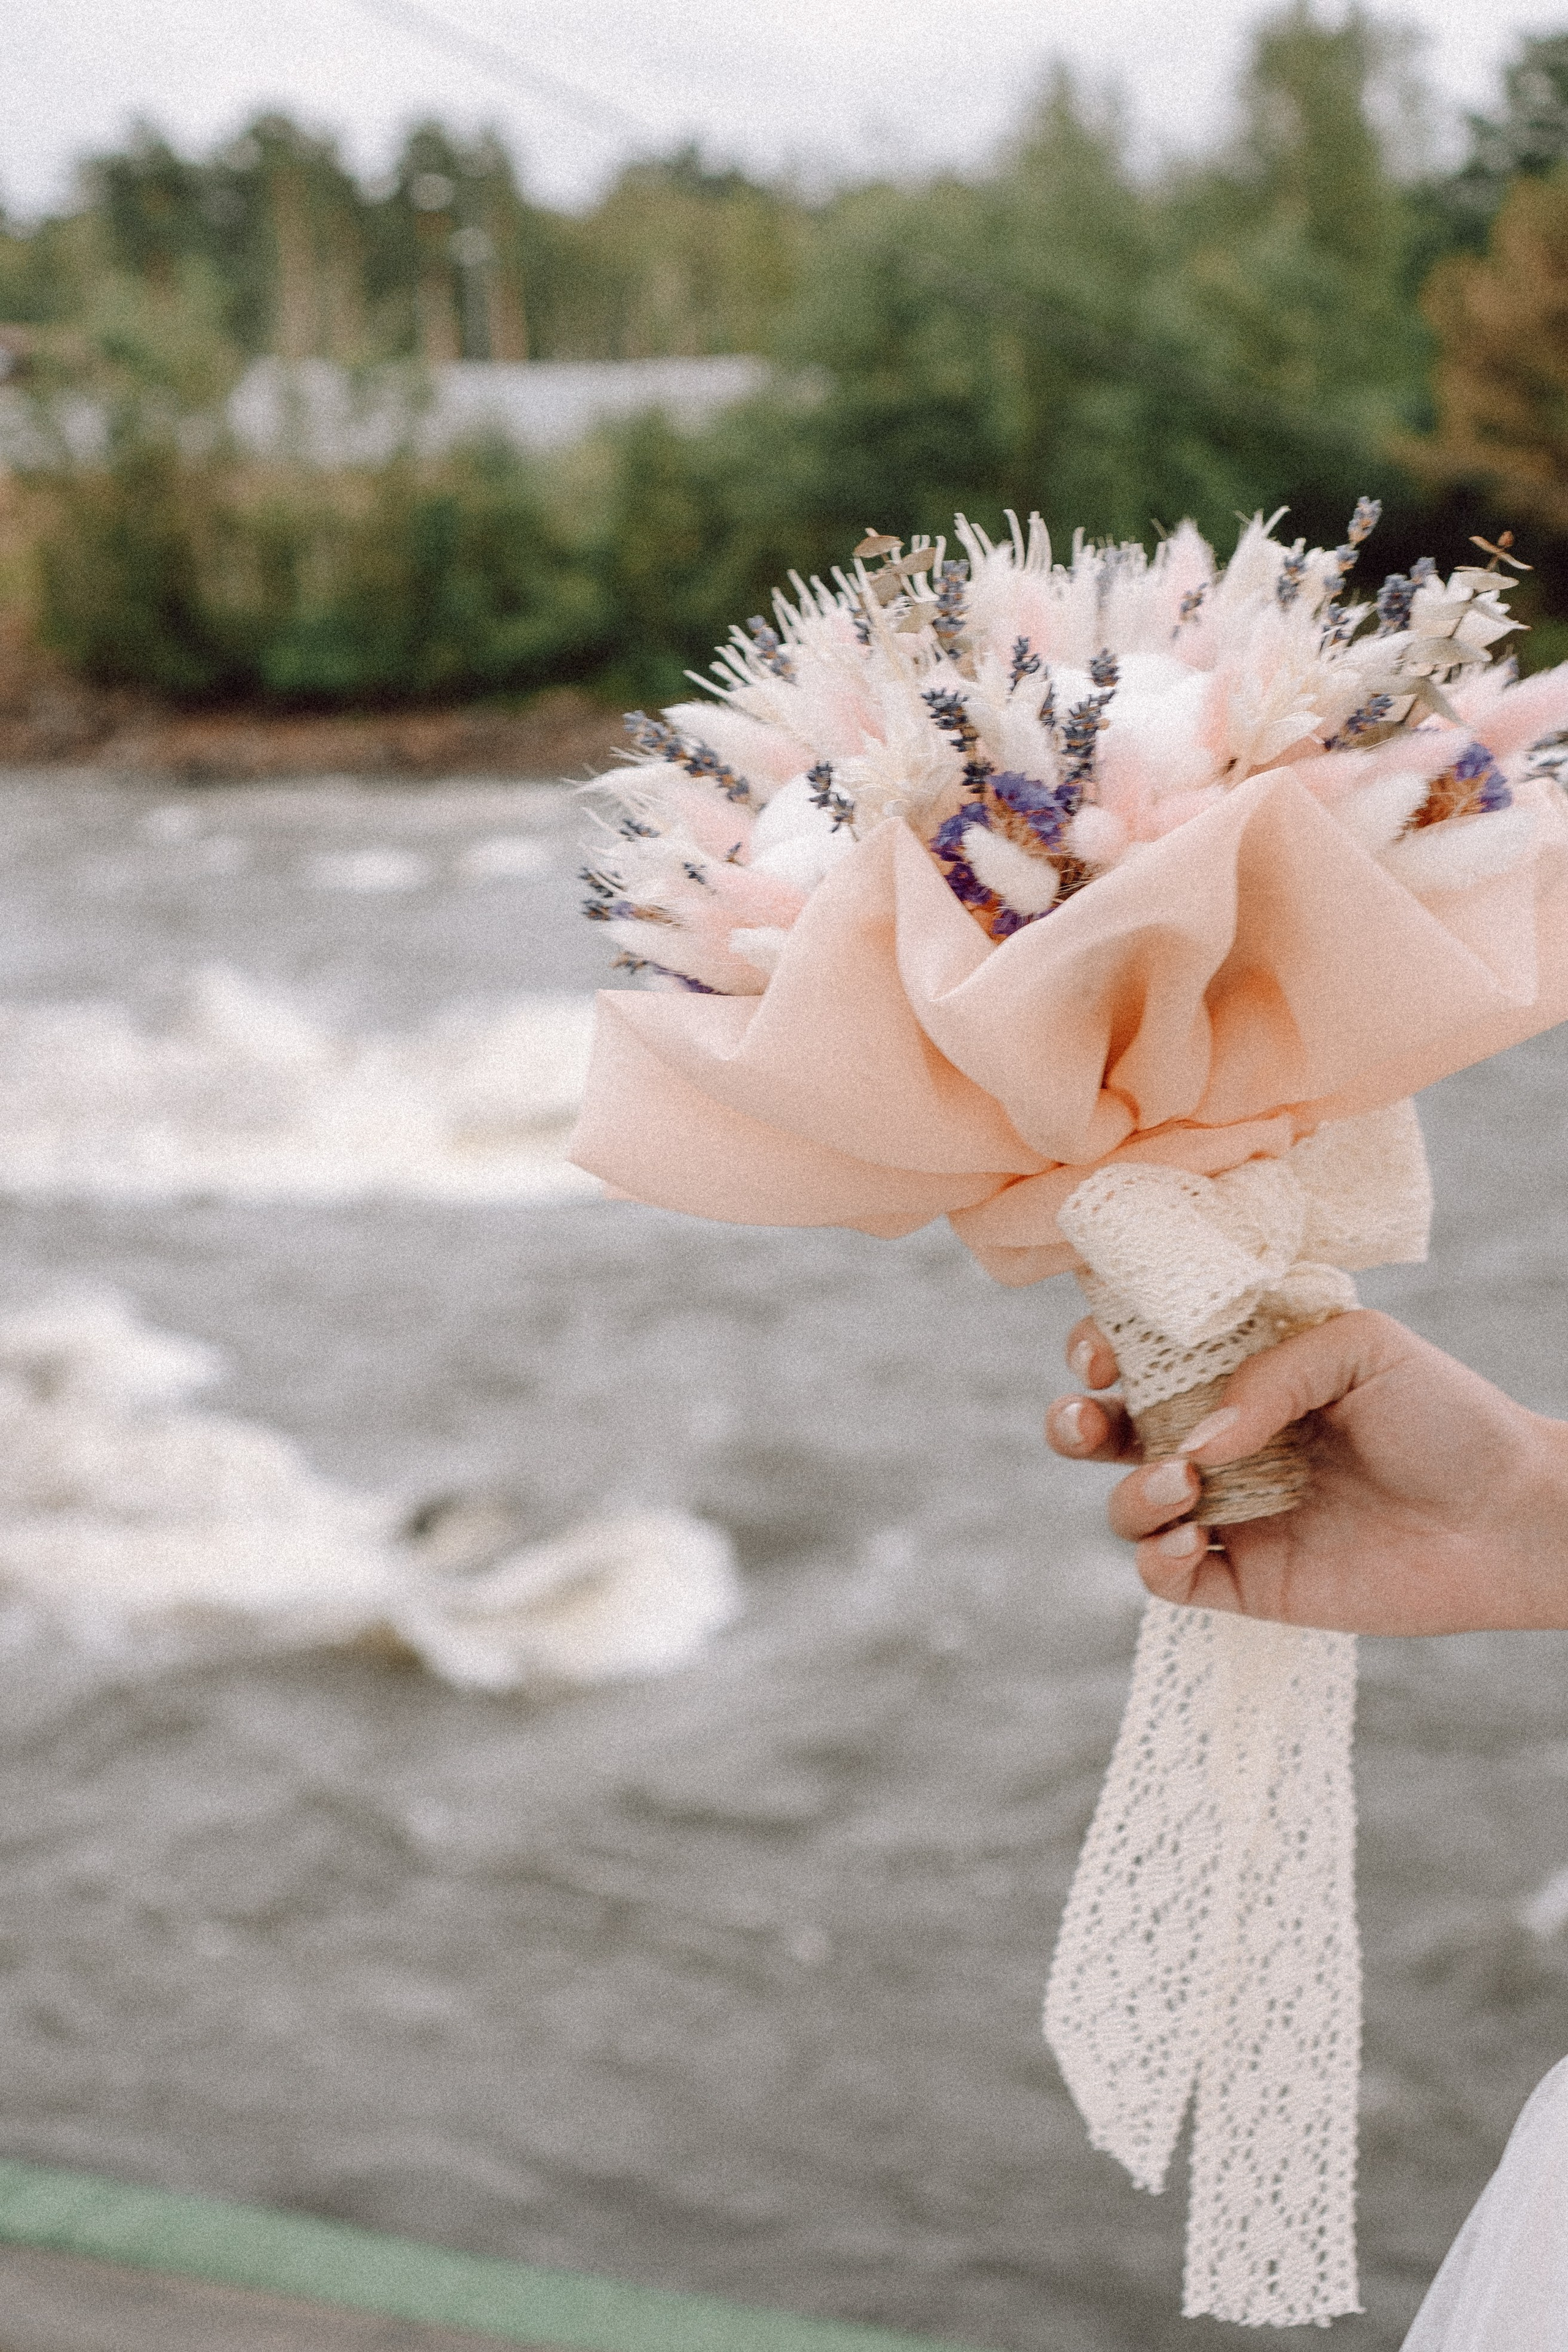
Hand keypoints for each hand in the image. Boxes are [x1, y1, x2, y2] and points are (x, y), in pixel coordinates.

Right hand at [1045, 1309, 1567, 1633]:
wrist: (1509, 1516)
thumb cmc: (1447, 1416)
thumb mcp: (1360, 1347)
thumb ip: (1267, 1374)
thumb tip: (1193, 1441)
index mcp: (1241, 1373)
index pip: (1144, 1354)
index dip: (1102, 1347)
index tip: (1103, 1355)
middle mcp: (1224, 1441)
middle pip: (1110, 1431)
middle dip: (1076, 1421)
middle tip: (1089, 1418)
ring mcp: (1232, 1512)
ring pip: (1129, 1508)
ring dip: (1131, 1494)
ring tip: (1183, 1486)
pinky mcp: (1248, 1580)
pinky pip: (1167, 1579)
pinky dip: (1159, 1559)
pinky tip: (1196, 1538)